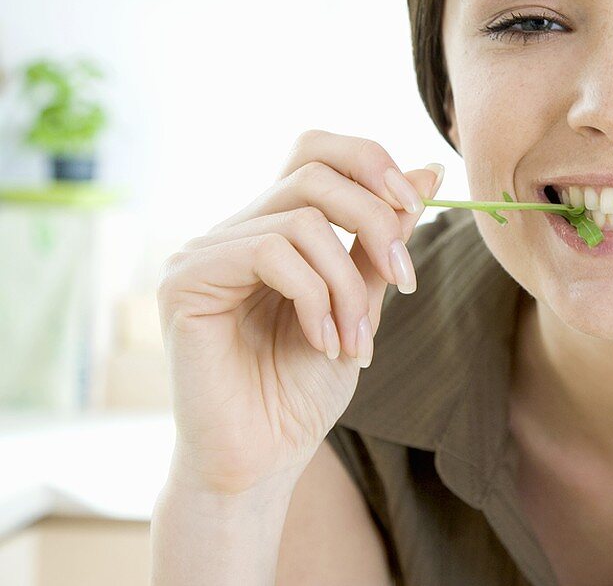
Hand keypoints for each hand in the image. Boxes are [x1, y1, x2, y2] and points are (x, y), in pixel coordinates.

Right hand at [156, 129, 442, 495]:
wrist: (262, 459)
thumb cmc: (303, 388)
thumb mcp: (362, 303)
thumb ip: (382, 240)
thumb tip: (427, 169)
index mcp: (272, 228)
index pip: (316, 151)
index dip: (370, 162)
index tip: (418, 207)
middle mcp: (234, 230)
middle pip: (314, 173)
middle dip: (376, 222)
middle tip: (404, 279)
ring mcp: (203, 252)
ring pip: (302, 222)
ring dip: (349, 285)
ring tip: (356, 341)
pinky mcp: (185, 281)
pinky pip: (270, 253)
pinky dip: (315, 298)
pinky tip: (321, 343)